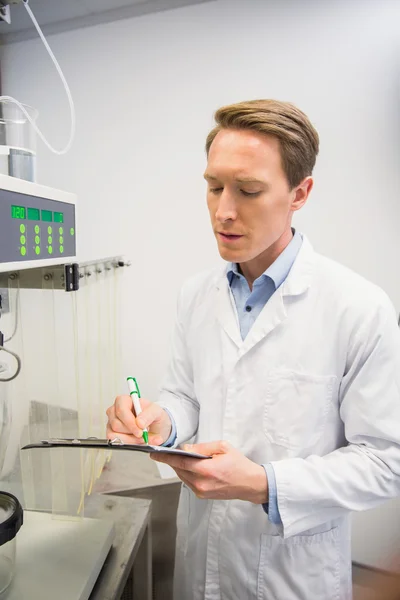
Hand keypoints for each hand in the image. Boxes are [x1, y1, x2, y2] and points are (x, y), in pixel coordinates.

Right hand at [106, 395, 171, 445]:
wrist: (155, 427)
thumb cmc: (152, 416)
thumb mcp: (157, 412)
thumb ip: (149, 415)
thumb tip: (139, 423)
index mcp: (124, 400)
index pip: (121, 410)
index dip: (130, 422)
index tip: (140, 430)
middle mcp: (115, 411)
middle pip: (116, 424)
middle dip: (131, 432)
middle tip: (143, 435)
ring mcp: (112, 423)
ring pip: (114, 434)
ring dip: (130, 439)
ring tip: (142, 438)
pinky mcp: (112, 434)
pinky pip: (115, 442)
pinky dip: (128, 443)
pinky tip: (136, 441)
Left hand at [151, 440, 267, 503]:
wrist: (250, 484)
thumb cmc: (239, 464)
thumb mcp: (223, 447)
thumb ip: (202, 447)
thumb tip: (186, 449)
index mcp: (206, 470)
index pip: (180, 463)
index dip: (165, 458)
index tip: (154, 454)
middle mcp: (201, 483)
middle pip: (179, 470)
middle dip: (172, 461)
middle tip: (167, 452)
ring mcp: (201, 491)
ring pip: (182, 477)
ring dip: (179, 468)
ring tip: (178, 458)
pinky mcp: (202, 496)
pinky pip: (189, 482)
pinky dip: (187, 474)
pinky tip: (190, 467)